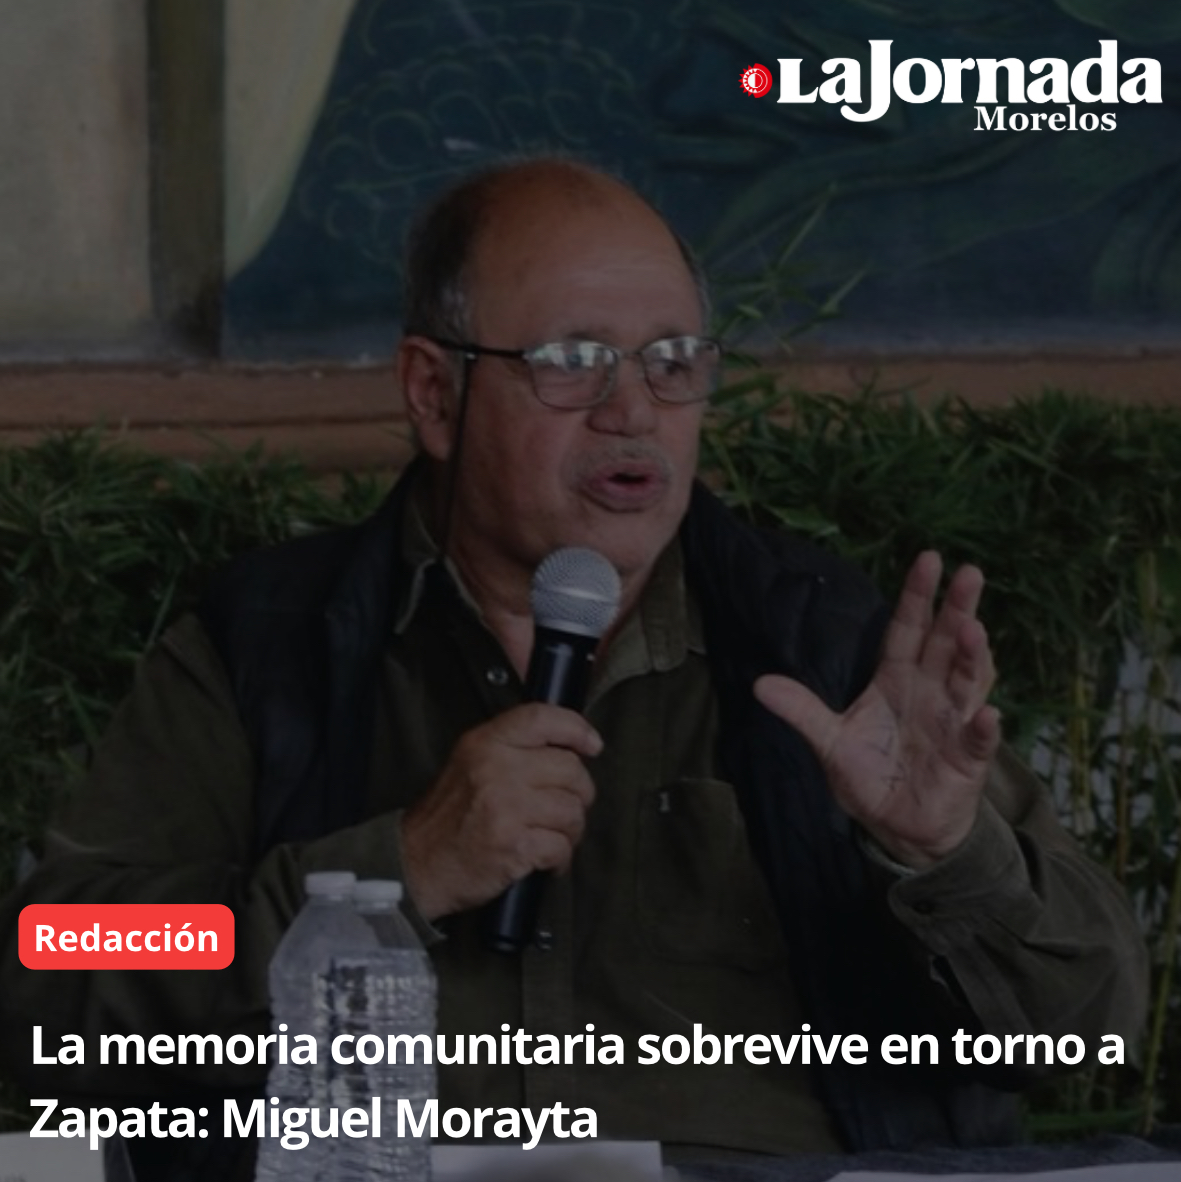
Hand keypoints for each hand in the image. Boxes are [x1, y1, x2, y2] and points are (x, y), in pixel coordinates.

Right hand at [400, 704, 601, 920]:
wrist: (415, 864)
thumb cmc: (448, 817)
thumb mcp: (469, 763)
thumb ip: (511, 748)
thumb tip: (568, 745)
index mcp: (486, 743)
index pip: (542, 718)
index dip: (576, 728)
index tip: (592, 744)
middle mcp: (497, 769)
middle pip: (570, 768)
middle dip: (579, 793)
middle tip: (566, 808)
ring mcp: (507, 807)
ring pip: (572, 810)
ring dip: (571, 830)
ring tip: (554, 837)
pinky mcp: (514, 845)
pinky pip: (561, 846)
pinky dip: (561, 858)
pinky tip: (547, 860)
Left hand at [754, 551, 1000, 869]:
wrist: (899, 826)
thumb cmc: (871, 775)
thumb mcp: (830, 742)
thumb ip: (802, 711)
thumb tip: (759, 684)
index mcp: (896, 680)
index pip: (907, 629)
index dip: (917, 596)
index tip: (929, 558)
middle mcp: (930, 693)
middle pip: (946, 643)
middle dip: (958, 609)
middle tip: (969, 573)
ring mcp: (952, 723)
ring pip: (967, 681)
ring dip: (972, 656)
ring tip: (973, 630)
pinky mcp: (966, 760)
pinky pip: (977, 740)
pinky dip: (982, 728)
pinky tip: (986, 714)